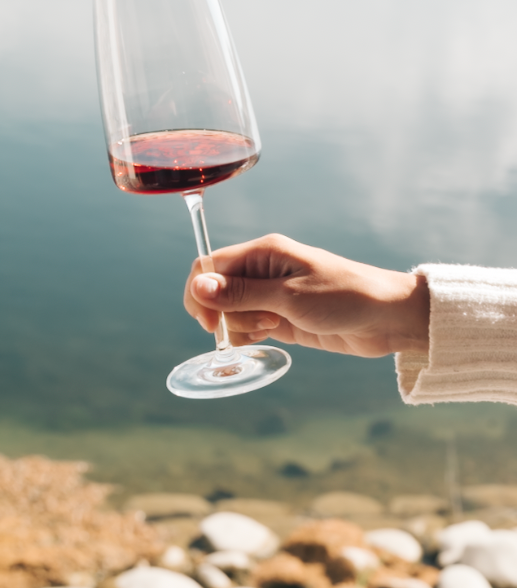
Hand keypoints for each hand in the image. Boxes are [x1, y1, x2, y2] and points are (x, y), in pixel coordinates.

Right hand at [184, 234, 428, 356]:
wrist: (388, 318)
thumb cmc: (344, 297)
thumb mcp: (289, 297)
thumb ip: (242, 294)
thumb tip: (198, 287)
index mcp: (263, 252)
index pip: (210, 266)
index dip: (200, 294)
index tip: (209, 323)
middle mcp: (262, 270)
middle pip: (217, 291)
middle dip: (225, 314)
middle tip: (258, 325)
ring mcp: (271, 294)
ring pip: (232, 311)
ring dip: (242, 326)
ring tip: (275, 327)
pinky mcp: (281, 316)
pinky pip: (249, 325)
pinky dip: (251, 334)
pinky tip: (273, 335)